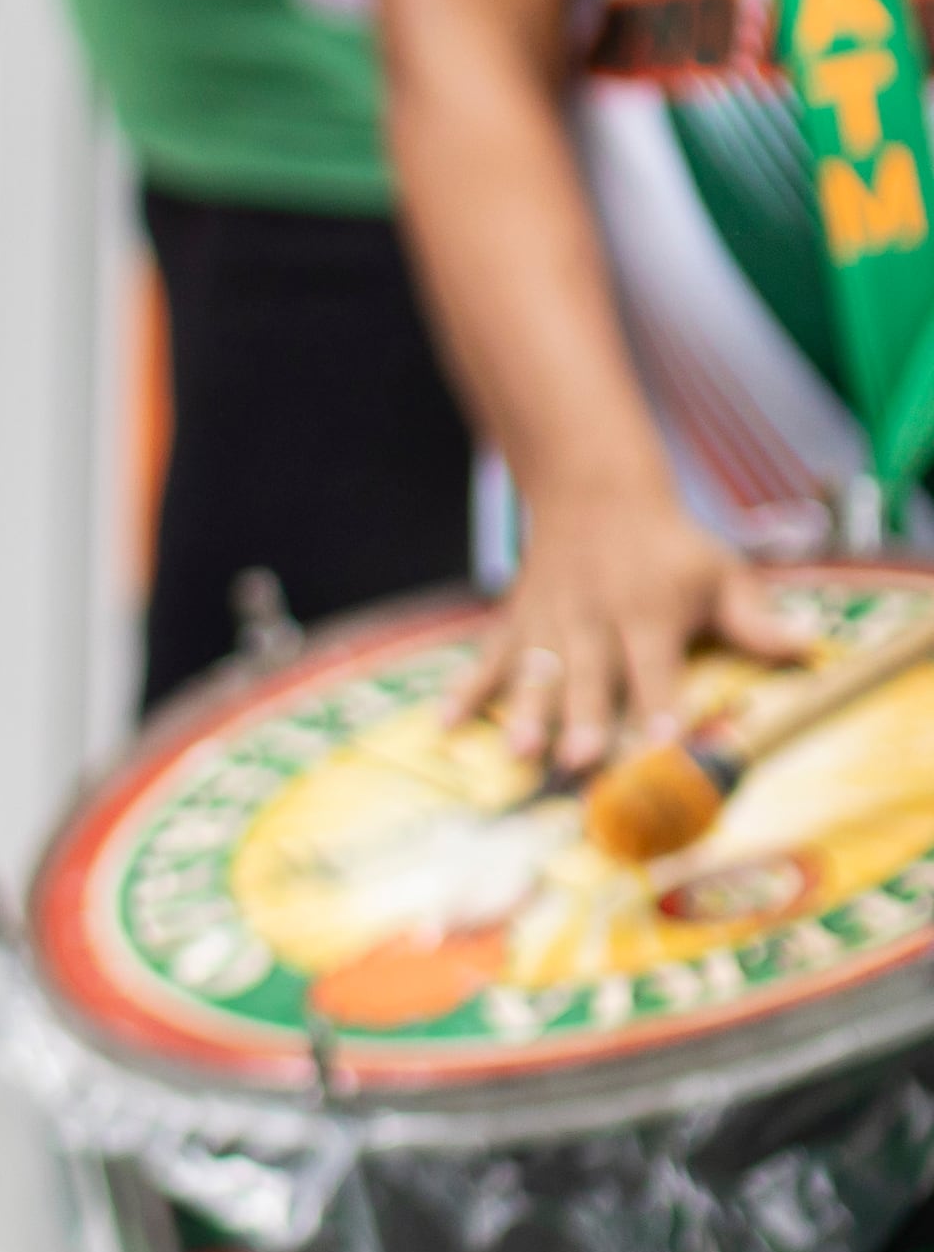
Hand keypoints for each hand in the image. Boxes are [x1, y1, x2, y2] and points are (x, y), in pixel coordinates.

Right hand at [452, 485, 818, 774]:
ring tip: (518, 751)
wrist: (592, 491)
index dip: (659, 706)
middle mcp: (593, 619)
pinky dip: (463, 689)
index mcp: (646, 610)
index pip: (654, 667)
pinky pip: (486, 658)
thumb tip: (808, 645)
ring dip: (525, 711)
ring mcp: (547, 623)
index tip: (663, 743)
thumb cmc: (668, 546)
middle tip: (578, 760)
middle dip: (581, 719)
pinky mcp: (515, 623)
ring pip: (534, 671)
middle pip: (587, 676)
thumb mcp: (720, 570)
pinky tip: (443, 722)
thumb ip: (756, 617)